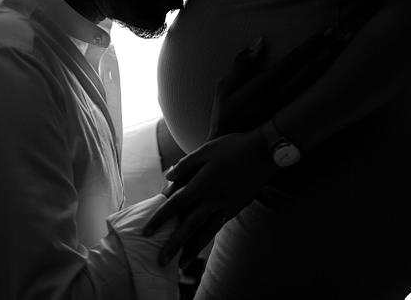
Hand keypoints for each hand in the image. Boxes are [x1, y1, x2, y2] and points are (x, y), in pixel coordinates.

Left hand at [143, 128, 276, 266]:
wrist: (263, 153)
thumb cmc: (232, 147)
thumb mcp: (207, 149)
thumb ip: (186, 163)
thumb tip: (168, 176)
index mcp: (202, 183)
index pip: (176, 204)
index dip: (160, 218)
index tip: (147, 231)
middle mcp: (212, 198)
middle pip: (188, 225)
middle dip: (173, 244)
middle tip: (161, 261)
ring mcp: (225, 205)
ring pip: (205, 231)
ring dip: (191, 249)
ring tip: (181, 264)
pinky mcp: (235, 208)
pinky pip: (218, 227)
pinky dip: (208, 238)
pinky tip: (201, 244)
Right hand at [208, 27, 351, 138]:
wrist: (231, 159)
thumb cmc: (225, 118)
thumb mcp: (224, 88)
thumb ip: (242, 63)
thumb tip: (260, 40)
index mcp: (263, 89)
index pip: (293, 61)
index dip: (311, 45)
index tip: (326, 31)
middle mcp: (281, 102)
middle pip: (312, 73)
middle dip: (330, 52)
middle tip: (347, 35)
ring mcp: (291, 116)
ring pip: (318, 88)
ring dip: (334, 68)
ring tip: (348, 52)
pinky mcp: (296, 128)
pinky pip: (317, 105)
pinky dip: (331, 90)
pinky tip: (343, 82)